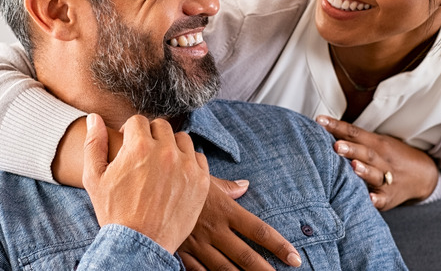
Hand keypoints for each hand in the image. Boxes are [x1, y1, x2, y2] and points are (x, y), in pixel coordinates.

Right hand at [82, 113, 209, 253]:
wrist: (139, 244)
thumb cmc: (114, 212)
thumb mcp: (94, 177)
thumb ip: (94, 143)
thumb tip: (94, 118)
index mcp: (139, 147)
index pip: (138, 120)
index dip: (130, 131)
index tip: (129, 144)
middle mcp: (165, 152)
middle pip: (161, 126)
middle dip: (151, 136)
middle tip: (145, 154)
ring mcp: (186, 166)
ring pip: (182, 139)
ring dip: (172, 146)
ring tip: (161, 163)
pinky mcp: (201, 180)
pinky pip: (198, 158)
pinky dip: (188, 162)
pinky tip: (176, 174)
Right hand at [178, 177, 302, 269]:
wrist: (146, 191)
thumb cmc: (178, 181)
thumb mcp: (204, 179)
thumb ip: (227, 186)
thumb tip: (246, 185)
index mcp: (225, 210)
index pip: (258, 230)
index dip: (279, 245)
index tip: (294, 257)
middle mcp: (215, 230)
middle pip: (245, 255)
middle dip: (265, 270)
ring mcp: (198, 245)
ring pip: (225, 269)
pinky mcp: (182, 253)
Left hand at [316, 115, 438, 210]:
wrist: (422, 175)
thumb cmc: (388, 156)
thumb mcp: (375, 143)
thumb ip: (352, 138)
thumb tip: (321, 126)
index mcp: (376, 143)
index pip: (354, 132)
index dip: (337, 126)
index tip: (320, 121)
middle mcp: (382, 159)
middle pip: (366, 152)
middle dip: (351, 149)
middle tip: (336, 146)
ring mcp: (387, 178)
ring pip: (376, 174)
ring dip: (364, 171)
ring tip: (353, 167)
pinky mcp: (389, 197)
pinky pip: (383, 198)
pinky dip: (377, 199)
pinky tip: (369, 199)